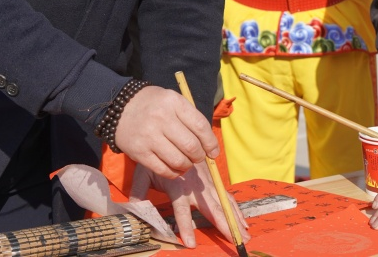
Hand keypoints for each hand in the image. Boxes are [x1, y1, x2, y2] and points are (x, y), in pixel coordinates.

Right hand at [114, 85, 217, 177]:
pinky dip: (173, 173)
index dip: (211, 142)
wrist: (119, 107)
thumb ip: (190, 119)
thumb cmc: (154, 105)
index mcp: (174, 102)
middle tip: (198, 157)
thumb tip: (209, 145)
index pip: (200, 126)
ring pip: (178, 160)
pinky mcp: (139, 152)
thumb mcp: (173, 101)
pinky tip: (175, 169)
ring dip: (187, 166)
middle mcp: (161, 118)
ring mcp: (149, 136)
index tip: (214, 152)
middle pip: (190, 145)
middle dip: (199, 156)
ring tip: (186, 163)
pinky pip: (162, 169)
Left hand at [131, 162, 249, 247]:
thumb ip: (139, 192)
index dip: (186, 226)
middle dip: (223, 224)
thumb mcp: (143, 172)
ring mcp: (207, 182)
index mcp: (178, 185)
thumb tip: (134, 210)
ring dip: (234, 218)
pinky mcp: (213, 181)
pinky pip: (226, 197)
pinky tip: (243, 222)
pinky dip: (236, 209)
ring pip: (223, 202)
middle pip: (212, 207)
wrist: (173, 133)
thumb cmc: (156, 156)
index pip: (182, 210)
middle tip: (234, 239)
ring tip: (244, 234)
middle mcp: (196, 185)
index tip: (190, 244)